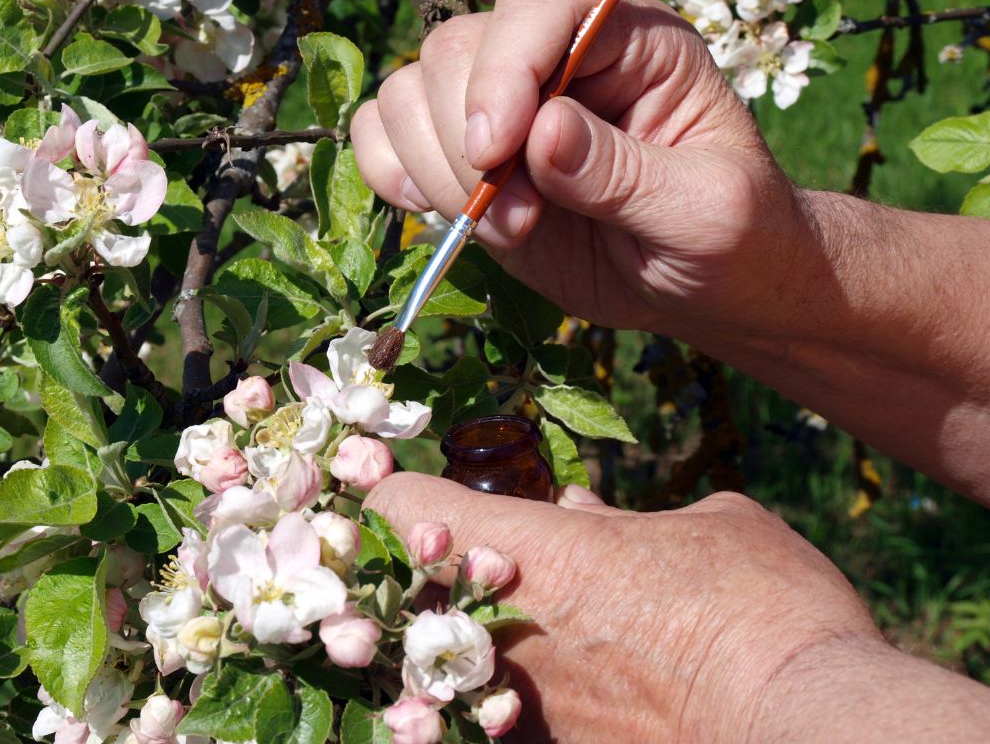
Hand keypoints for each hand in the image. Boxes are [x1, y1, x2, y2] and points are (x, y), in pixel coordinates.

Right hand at [350, 0, 812, 338]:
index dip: (503, 71)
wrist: (705, 287)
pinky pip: (386, 138)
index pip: (537, 10)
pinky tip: (440, 215)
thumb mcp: (706, 211)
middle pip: (455, 50)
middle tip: (519, 219)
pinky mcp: (465, 162)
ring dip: (436, 170)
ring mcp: (502, 111)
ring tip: (505, 229)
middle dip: (466, 143)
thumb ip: (627, 173)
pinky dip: (393, 175)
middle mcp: (556, 61)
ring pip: (409, 93)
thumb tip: (541, 135)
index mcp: (629, 41)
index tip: (497, 152)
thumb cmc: (730, 239)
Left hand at [365, 473, 882, 741]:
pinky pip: (495, 724)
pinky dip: (503, 701)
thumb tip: (578, 508)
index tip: (401, 484)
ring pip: (437, 669)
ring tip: (515, 632)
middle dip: (415, 576)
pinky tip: (554, 689)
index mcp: (531, 552)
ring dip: (455, 643)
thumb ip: (626, 518)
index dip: (394, 489)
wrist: (810, 731)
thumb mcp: (711, 529)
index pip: (402, 506)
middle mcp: (502, 634)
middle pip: (402, 595)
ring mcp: (521, 708)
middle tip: (455, 563)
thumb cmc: (765, 610)